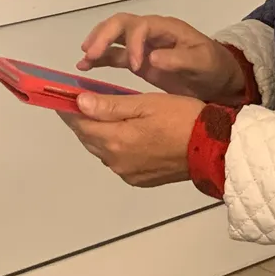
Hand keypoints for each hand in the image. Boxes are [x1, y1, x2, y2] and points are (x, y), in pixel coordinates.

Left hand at [61, 92, 203, 187]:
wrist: (213, 148)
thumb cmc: (182, 117)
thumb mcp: (147, 103)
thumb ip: (111, 104)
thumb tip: (79, 102)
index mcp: (116, 140)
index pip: (81, 124)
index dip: (68, 109)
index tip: (61, 96)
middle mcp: (116, 161)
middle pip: (89, 138)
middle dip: (83, 120)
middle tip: (82, 101)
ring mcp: (128, 173)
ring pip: (103, 150)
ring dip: (99, 133)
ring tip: (104, 114)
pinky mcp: (140, 179)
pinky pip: (118, 160)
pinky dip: (116, 146)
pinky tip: (125, 134)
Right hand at [78, 14, 246, 104]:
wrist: (219, 79)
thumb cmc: (213, 67)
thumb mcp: (203, 62)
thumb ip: (180, 59)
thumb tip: (153, 57)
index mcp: (167, 28)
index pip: (142, 26)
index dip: (134, 43)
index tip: (136, 66)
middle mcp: (151, 32)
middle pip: (121, 24)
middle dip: (104, 36)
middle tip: (90, 54)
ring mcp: (143, 45)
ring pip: (114, 36)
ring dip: (97, 45)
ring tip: (83, 61)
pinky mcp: (139, 61)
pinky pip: (115, 55)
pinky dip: (100, 59)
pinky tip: (85, 67)